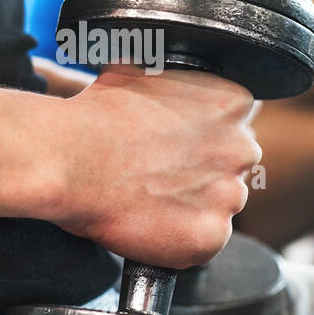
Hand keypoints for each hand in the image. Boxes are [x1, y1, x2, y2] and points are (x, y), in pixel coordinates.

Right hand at [57, 64, 261, 268]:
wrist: (72, 160)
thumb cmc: (98, 116)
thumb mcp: (140, 72)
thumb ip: (173, 80)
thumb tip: (163, 77)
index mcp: (233, 103)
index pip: (236, 124)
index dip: (204, 137)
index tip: (179, 146)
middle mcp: (241, 149)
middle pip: (233, 166)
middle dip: (204, 172)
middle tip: (162, 175)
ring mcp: (229, 196)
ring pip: (220, 206)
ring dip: (193, 206)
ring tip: (150, 201)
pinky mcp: (211, 237)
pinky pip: (204, 241)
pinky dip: (180, 239)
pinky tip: (150, 224)